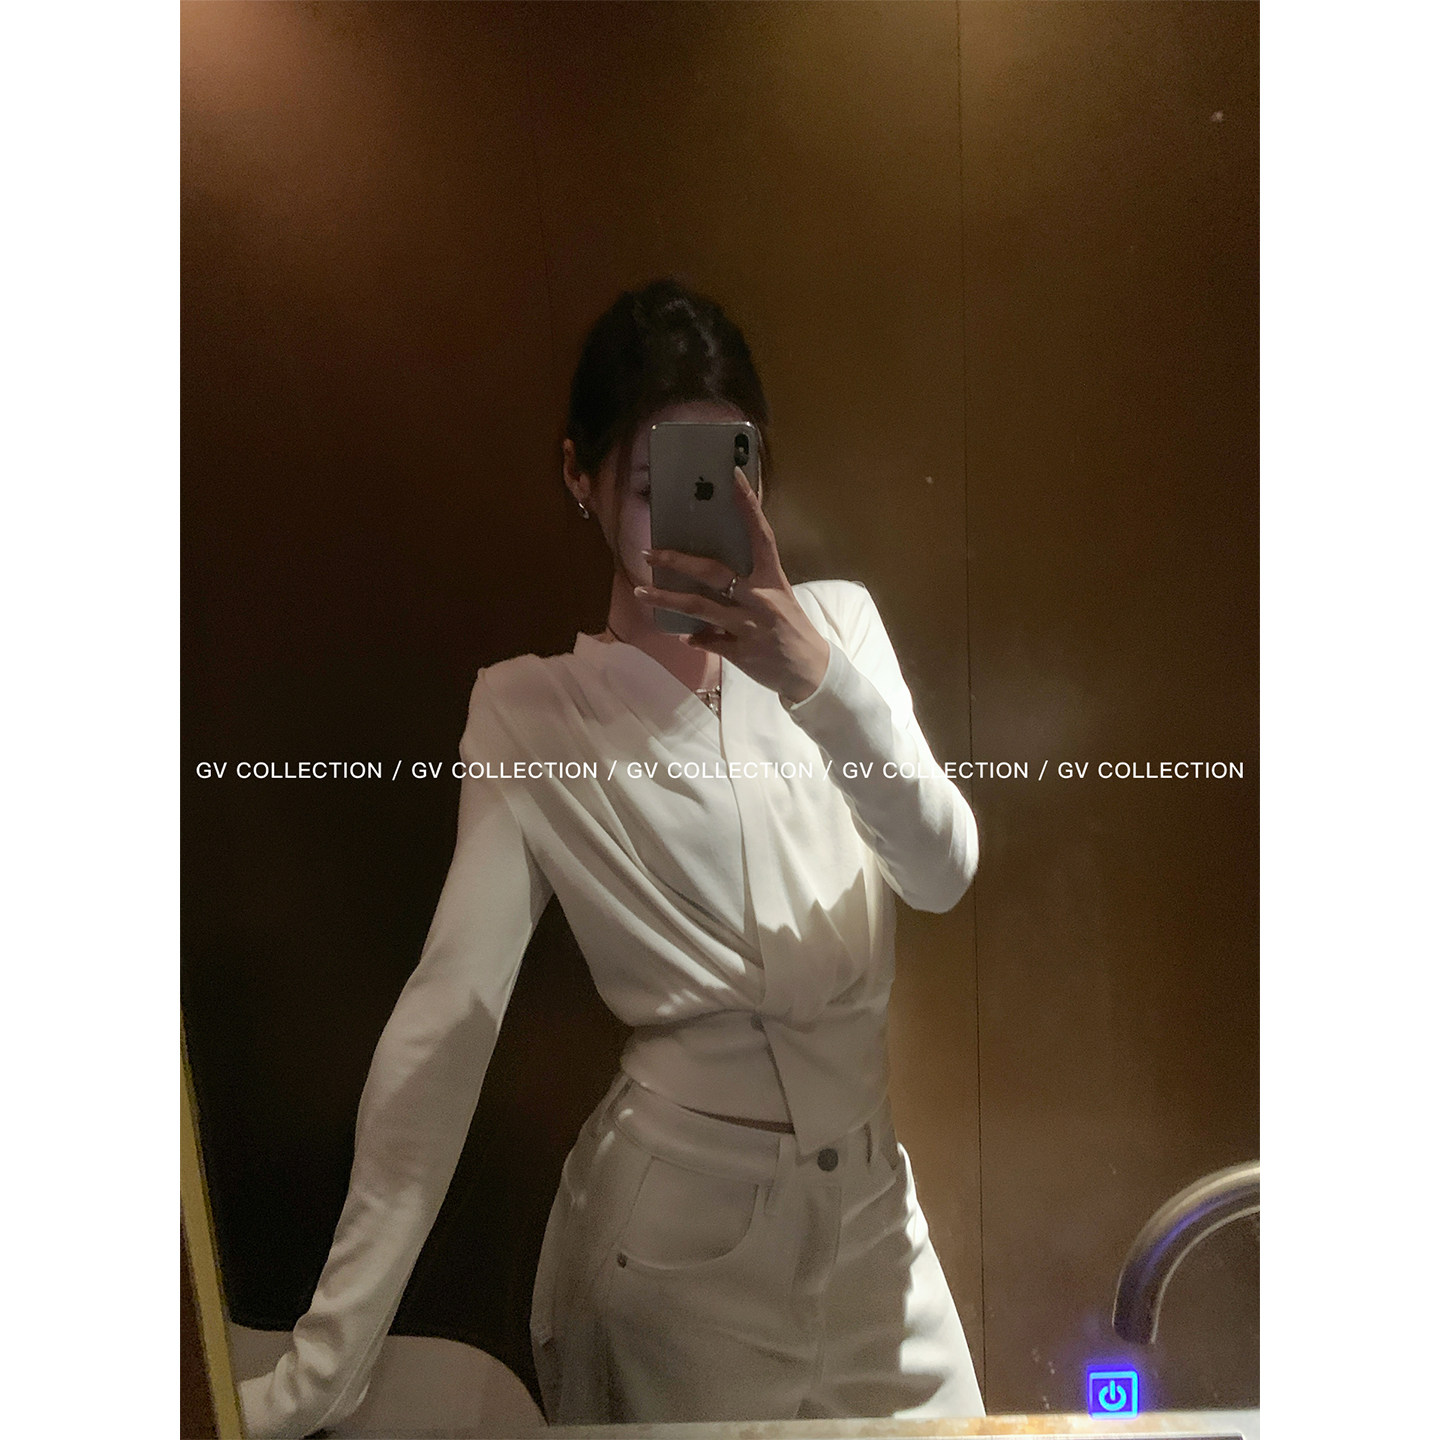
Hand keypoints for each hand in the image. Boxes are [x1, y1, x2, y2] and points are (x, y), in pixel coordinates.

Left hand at [635, 467, 830, 704]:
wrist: (811, 671)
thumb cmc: (792, 628)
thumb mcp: (778, 599)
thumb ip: (750, 584)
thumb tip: (713, 573)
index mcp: (773, 579)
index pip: (761, 535)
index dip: (748, 505)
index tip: (732, 477)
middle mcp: (760, 599)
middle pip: (713, 573)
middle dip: (678, 562)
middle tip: (650, 553)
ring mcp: (749, 626)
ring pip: (699, 608)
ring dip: (667, 600)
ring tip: (641, 593)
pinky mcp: (740, 652)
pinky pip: (707, 641)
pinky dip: (694, 638)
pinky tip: (682, 636)